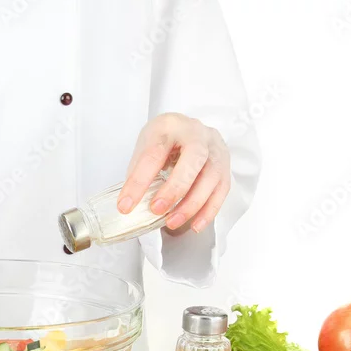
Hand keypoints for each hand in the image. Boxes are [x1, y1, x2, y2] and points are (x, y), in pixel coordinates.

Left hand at [117, 113, 230, 232]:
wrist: (186, 130)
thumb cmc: (164, 140)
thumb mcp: (145, 148)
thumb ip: (139, 173)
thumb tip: (130, 205)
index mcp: (169, 126)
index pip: (154, 153)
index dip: (138, 182)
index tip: (126, 205)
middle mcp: (196, 133)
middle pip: (193, 159)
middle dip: (174, 188)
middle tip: (156, 210)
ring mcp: (215, 148)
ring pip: (211, 176)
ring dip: (191, 204)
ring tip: (172, 222)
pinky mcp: (225, 165)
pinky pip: (222, 189)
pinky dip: (208, 210)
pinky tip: (195, 224)